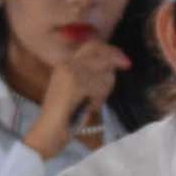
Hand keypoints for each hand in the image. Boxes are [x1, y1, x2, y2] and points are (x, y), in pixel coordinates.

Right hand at [25, 36, 123, 159]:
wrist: (49, 130)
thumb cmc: (65, 115)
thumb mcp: (77, 90)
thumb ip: (90, 75)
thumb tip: (112, 66)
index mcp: (65, 63)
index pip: (91, 45)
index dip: (109, 50)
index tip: (122, 58)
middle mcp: (67, 63)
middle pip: (99, 51)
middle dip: (114, 59)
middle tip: (126, 65)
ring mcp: (71, 71)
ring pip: (103, 71)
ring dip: (105, 89)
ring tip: (94, 102)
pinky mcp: (76, 82)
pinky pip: (100, 86)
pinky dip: (99, 99)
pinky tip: (91, 107)